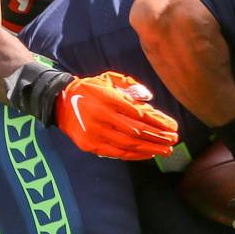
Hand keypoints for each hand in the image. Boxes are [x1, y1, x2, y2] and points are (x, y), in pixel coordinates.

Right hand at [56, 71, 178, 160]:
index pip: (139, 114)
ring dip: (150, 148)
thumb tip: (148, 98)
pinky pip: (117, 152)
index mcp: (108, 98)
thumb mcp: (109, 78)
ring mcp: (95, 132)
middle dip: (158, 137)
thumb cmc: (90, 89)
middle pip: (137, 131)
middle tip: (174, 140)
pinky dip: (135, 155)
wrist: (60, 103)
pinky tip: (148, 154)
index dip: (158, 122)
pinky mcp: (90, 145)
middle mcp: (102, 116)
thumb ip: (130, 85)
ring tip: (166, 150)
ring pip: (129, 144)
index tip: (172, 126)